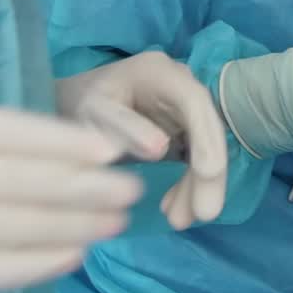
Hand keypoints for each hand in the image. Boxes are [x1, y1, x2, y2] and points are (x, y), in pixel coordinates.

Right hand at [0, 108, 140, 292]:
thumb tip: (91, 158)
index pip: (6, 129)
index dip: (62, 139)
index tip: (112, 151)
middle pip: (15, 176)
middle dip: (81, 184)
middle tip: (131, 192)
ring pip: (8, 222)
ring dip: (71, 224)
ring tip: (115, 226)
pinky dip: (34, 264)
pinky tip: (73, 259)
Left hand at [55, 52, 227, 229]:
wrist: (85, 97)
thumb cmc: (84, 103)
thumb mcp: (92, 113)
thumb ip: (122, 127)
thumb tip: (159, 150)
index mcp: (159, 72)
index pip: (194, 101)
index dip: (206, 135)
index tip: (208, 173)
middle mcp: (182, 84)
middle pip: (207, 127)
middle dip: (208, 173)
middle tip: (203, 214)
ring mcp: (188, 106)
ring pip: (207, 145)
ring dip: (199, 185)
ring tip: (181, 220)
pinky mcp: (187, 127)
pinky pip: (197, 155)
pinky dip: (189, 183)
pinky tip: (175, 207)